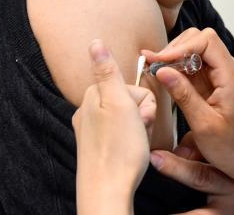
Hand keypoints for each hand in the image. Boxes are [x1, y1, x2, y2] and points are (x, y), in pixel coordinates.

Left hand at [73, 39, 156, 213]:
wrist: (108, 192)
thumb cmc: (118, 150)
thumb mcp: (118, 102)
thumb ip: (107, 70)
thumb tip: (94, 41)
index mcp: (93, 97)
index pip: (133, 86)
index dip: (143, 101)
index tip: (139, 116)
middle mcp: (89, 112)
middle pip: (132, 100)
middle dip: (142, 115)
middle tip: (139, 131)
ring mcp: (94, 131)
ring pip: (130, 118)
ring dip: (140, 129)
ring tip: (136, 143)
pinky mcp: (100, 147)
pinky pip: (124, 135)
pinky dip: (133, 141)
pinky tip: (131, 152)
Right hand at [142, 28, 233, 213]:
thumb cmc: (231, 148)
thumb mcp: (203, 125)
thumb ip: (183, 95)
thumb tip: (162, 70)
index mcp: (231, 76)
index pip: (207, 41)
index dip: (181, 46)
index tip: (159, 61)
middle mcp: (229, 70)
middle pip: (200, 40)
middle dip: (175, 49)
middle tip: (152, 65)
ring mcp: (222, 75)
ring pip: (195, 50)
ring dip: (174, 57)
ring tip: (154, 70)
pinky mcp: (214, 82)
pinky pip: (194, 66)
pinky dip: (178, 68)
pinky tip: (164, 78)